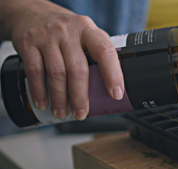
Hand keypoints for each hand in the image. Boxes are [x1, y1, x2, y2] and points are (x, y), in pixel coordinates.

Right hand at [1, 0, 123, 119]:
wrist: (31, 12)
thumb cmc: (66, 30)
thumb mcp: (85, 33)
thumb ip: (97, 53)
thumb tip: (112, 87)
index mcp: (88, 30)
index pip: (105, 51)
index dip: (113, 74)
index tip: (116, 94)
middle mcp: (69, 32)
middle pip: (78, 69)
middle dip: (80, 96)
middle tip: (82, 113)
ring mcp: (47, 37)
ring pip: (56, 73)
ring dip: (60, 98)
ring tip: (63, 113)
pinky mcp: (28, 44)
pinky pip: (34, 72)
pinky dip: (39, 91)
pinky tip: (43, 102)